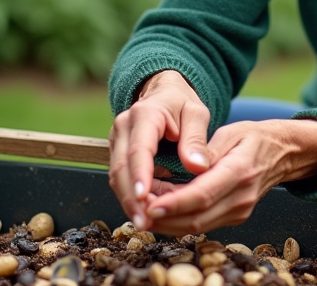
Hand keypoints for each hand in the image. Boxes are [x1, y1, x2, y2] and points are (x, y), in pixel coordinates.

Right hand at [108, 70, 211, 228]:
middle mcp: (123, 128)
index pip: (138, 149)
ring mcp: (117, 141)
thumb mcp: (196, 113)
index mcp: (144, 114)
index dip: (140, 175)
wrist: (163, 92)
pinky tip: (147, 212)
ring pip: (118, 177)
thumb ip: (196, 138)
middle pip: (121, 168)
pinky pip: (123, 179)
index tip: (144, 198)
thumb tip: (198, 167)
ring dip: (130, 202)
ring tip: (147, 224)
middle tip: (145, 223)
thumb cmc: (182, 103)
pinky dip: (134, 197)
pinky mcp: (118, 153)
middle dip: (131, 199)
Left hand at [139, 119, 316, 235]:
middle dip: (164, 218)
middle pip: (197, 218)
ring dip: (168, 223)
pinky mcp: (234, 216)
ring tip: (142, 211)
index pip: (203, 194)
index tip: (149, 205)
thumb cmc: (254, 137)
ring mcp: (239, 210)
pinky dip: (179, 220)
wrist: (283, 154)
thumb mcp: (232, 132)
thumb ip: (209, 150)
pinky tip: (161, 211)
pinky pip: (203, 223)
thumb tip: (189, 165)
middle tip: (137, 210)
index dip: (174, 203)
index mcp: (240, 171)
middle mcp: (241, 197)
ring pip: (197, 226)